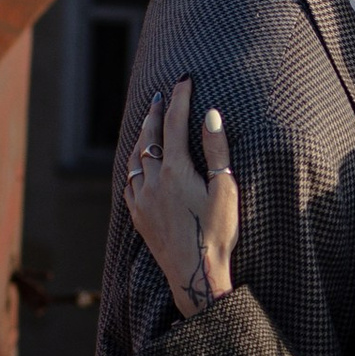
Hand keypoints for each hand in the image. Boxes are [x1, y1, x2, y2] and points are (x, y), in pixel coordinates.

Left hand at [125, 80, 238, 312]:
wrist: (195, 275)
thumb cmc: (217, 233)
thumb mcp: (225, 190)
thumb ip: (217, 151)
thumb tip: (210, 115)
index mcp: (176, 171)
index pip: (175, 123)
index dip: (179, 98)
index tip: (184, 80)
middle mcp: (153, 181)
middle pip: (149, 137)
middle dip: (155, 113)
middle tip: (160, 96)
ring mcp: (142, 199)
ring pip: (134, 158)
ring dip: (141, 137)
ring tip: (147, 124)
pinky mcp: (138, 216)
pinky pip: (129, 181)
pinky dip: (133, 164)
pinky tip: (138, 164)